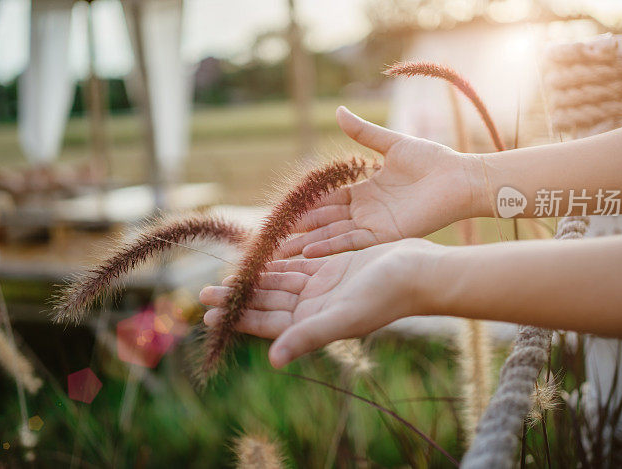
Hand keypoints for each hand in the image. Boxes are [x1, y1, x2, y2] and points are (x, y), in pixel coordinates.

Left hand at [200, 239, 436, 367]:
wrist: (417, 272)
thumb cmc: (385, 297)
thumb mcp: (344, 317)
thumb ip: (308, 337)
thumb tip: (274, 361)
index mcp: (313, 323)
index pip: (267, 323)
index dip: (238, 318)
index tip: (210, 314)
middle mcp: (313, 308)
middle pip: (266, 303)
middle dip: (237, 298)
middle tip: (204, 294)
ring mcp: (321, 288)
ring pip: (277, 284)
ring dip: (252, 281)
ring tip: (225, 278)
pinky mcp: (330, 269)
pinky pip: (295, 267)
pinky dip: (276, 264)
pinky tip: (258, 260)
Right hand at [278, 106, 478, 258]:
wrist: (459, 178)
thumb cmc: (432, 159)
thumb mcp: (392, 143)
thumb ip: (363, 132)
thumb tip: (338, 110)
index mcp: (366, 190)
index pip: (328, 199)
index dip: (306, 204)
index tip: (283, 209)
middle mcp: (366, 211)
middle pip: (325, 220)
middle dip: (300, 229)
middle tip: (273, 236)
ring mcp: (374, 224)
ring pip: (333, 234)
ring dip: (308, 242)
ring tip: (281, 250)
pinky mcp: (385, 235)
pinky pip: (351, 243)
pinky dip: (330, 247)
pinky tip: (308, 251)